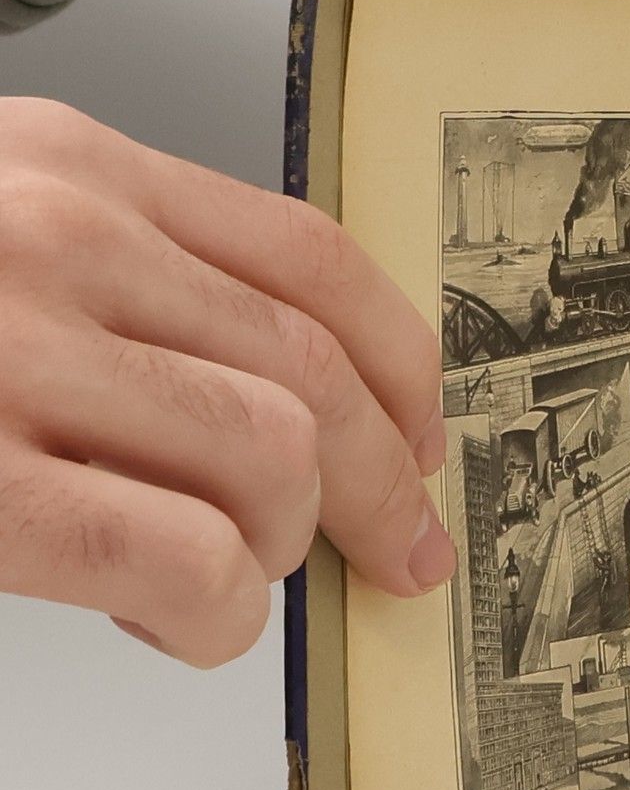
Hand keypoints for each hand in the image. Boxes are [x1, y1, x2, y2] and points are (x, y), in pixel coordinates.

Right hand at [0, 100, 453, 665]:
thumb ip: (120, 274)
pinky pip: (187, 562)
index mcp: (66, 169)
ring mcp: (5, 355)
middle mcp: (51, 241)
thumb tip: (287, 392)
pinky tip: (181, 620)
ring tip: (223, 578)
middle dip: (384, 493)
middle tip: (394, 554)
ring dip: (281, 552)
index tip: (427, 441)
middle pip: (318, 379)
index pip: (314, 264)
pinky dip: (219, 613)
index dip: (404, 373)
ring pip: (276, 467)